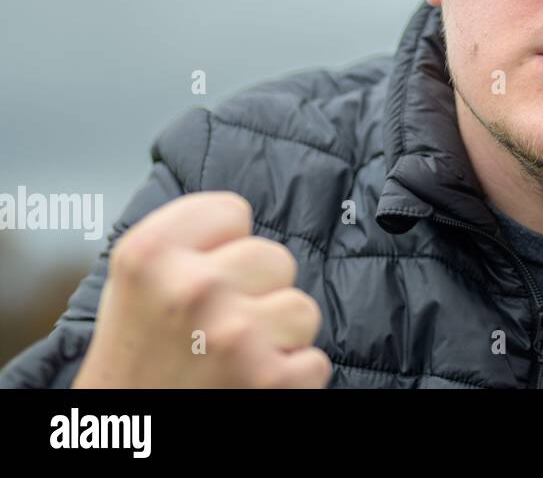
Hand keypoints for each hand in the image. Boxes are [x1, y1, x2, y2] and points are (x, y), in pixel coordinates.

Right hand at [72, 191, 330, 388]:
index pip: (233, 211)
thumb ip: (183, 240)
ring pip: (302, 308)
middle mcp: (193, 288)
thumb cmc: (134, 361)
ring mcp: (236, 335)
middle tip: (214, 328)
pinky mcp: (272, 379)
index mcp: (150, 254)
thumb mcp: (132, 283)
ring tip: (233, 359)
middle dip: (256, 292)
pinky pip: (314, 360)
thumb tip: (241, 213)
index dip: (223, 246)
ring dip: (277, 337)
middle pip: (275, 257)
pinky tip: (249, 386)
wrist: (125, 434)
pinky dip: (290, 379)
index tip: (200, 274)